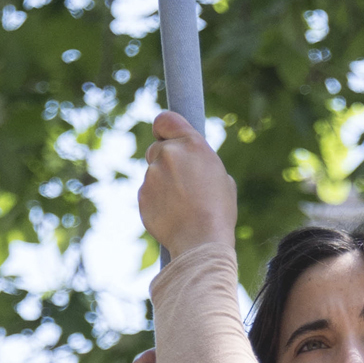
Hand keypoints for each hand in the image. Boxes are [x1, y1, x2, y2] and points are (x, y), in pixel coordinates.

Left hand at [138, 110, 236, 258]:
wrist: (202, 242)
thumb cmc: (218, 212)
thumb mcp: (221, 178)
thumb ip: (201, 162)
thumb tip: (192, 165)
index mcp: (192, 144)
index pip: (165, 120)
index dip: (162, 128)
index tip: (162, 136)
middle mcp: (169, 154)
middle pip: (155, 149)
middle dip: (164, 162)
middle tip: (179, 184)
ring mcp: (152, 175)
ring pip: (152, 174)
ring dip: (161, 185)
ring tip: (180, 206)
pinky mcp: (142, 195)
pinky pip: (146, 195)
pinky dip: (155, 203)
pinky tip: (171, 216)